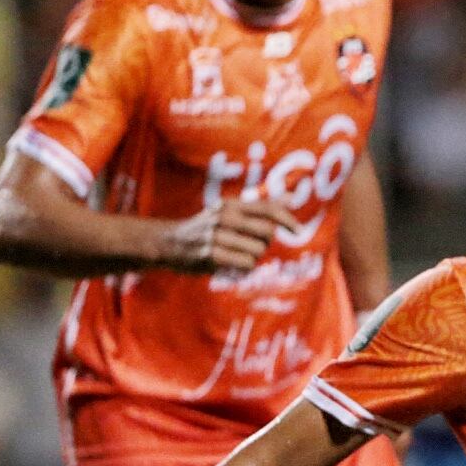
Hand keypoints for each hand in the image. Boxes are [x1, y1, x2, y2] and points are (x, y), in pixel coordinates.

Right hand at [164, 197, 304, 274]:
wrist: (167, 243)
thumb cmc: (207, 228)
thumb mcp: (229, 211)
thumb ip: (259, 207)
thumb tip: (291, 197)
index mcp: (231, 205)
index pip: (268, 208)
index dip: (288, 219)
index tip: (298, 231)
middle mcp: (224, 217)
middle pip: (268, 231)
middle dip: (265, 242)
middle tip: (250, 245)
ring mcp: (216, 236)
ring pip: (258, 251)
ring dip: (254, 258)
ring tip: (236, 255)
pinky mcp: (211, 255)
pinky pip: (246, 264)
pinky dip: (245, 268)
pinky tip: (232, 265)